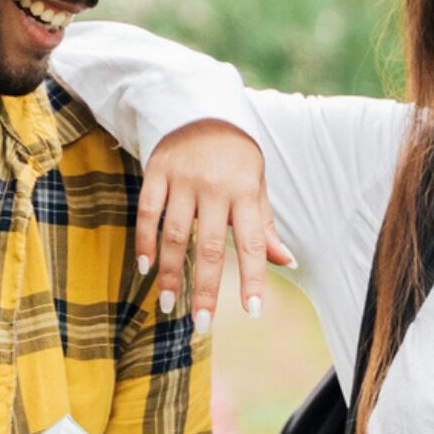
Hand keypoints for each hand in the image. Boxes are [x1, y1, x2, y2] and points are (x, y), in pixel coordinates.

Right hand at [135, 119, 294, 336]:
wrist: (203, 109)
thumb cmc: (236, 158)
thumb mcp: (258, 187)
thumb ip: (265, 227)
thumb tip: (288, 263)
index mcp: (246, 192)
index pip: (252, 244)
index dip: (253, 279)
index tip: (252, 312)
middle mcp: (215, 187)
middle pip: (209, 247)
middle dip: (206, 288)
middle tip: (201, 324)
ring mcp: (183, 179)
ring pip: (174, 234)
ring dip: (170, 273)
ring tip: (166, 304)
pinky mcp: (157, 172)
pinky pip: (148, 211)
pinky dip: (145, 241)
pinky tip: (145, 268)